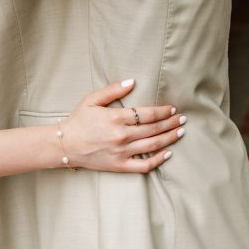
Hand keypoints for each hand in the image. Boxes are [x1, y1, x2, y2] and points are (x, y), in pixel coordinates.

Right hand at [60, 79, 184, 173]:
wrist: (65, 145)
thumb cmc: (78, 120)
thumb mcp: (92, 99)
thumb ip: (113, 90)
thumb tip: (132, 82)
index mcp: (116, 118)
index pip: (148, 114)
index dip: (163, 111)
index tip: (172, 108)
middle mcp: (122, 135)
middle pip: (154, 129)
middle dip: (171, 123)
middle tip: (183, 119)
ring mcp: (122, 152)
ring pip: (152, 145)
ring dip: (169, 138)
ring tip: (180, 132)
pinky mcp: (120, 166)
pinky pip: (144, 165)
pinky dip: (158, 160)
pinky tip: (168, 154)